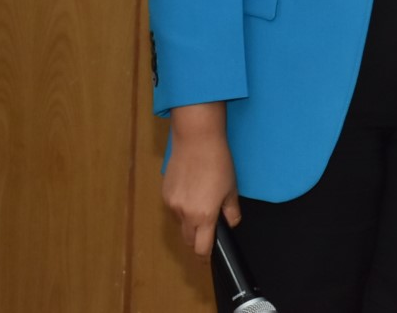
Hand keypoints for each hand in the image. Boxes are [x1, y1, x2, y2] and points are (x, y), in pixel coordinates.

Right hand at [162, 103, 239, 256]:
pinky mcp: (165, 194)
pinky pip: (173, 209)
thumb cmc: (219, 163)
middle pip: (188, 239)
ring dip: (189, 223)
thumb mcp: (231, 188)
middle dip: (197, 240)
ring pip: (180, 224)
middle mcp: (184, 214)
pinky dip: (182, 208)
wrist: (197, 141)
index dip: (205, 255)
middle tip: (208, 231)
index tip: (208, 256)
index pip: (201, 247)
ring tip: (201, 204)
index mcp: (203, 215)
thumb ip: (231, 211)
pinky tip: (191, 192)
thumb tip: (230, 223)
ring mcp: (172, 204)